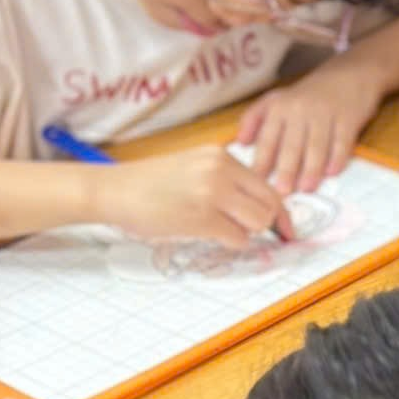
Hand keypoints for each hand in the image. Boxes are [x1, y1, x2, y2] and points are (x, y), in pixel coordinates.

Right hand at [102, 145, 289, 244]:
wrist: (115, 190)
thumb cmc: (152, 184)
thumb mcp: (194, 167)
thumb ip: (227, 181)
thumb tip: (262, 209)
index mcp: (221, 156)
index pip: (267, 187)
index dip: (278, 212)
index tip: (284, 228)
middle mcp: (221, 170)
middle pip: (269, 206)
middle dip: (263, 224)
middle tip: (244, 231)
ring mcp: (213, 193)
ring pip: (258, 223)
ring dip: (245, 233)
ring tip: (218, 227)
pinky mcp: (203, 217)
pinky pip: (237, 238)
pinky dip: (230, 242)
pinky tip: (208, 233)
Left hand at [235, 59, 382, 190]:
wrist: (348, 74)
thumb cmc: (308, 95)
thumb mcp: (277, 99)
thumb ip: (255, 118)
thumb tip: (240, 141)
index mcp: (280, 107)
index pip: (268, 138)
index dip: (261, 161)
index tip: (255, 182)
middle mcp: (300, 110)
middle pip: (292, 144)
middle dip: (286, 169)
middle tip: (281, 192)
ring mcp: (325, 113)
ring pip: (316, 145)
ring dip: (311, 168)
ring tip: (306, 188)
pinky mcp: (348, 118)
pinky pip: (342, 140)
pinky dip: (338, 156)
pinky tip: (332, 172)